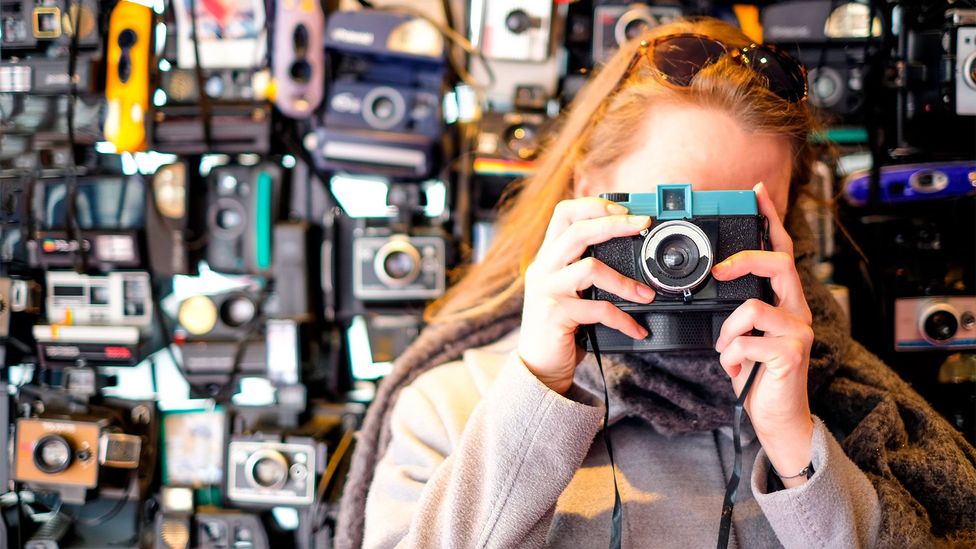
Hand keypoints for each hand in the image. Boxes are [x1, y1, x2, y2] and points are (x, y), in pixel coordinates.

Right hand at [519, 197, 655, 394]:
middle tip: (643, 225)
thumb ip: (584, 267)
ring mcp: (547, 291)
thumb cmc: (559, 326)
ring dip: (625, 282)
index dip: (594, 206)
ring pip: (590, 268)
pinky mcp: (555, 315)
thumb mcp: (568, 289)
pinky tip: (636, 328)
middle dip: (615, 224)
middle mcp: (543, 269)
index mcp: (547, 257)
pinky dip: (623, 319)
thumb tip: (628, 247)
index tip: (624, 211)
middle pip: (577, 230)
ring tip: (647, 294)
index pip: (563, 213)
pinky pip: (598, 309)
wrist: (539, 367)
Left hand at [711, 182, 814, 487]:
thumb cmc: (758, 376)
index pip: (782, 251)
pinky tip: (736, 369)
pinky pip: (746, 340)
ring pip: (753, 307)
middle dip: (745, 261)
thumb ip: (739, 310)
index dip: (771, 221)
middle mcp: (797, 312)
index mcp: (785, 302)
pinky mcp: (791, 354)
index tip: (757, 194)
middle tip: (719, 271)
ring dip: (729, 331)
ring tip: (729, 352)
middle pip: (779, 264)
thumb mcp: (744, 336)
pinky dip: (731, 355)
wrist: (778, 419)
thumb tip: (716, 287)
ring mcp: (798, 331)